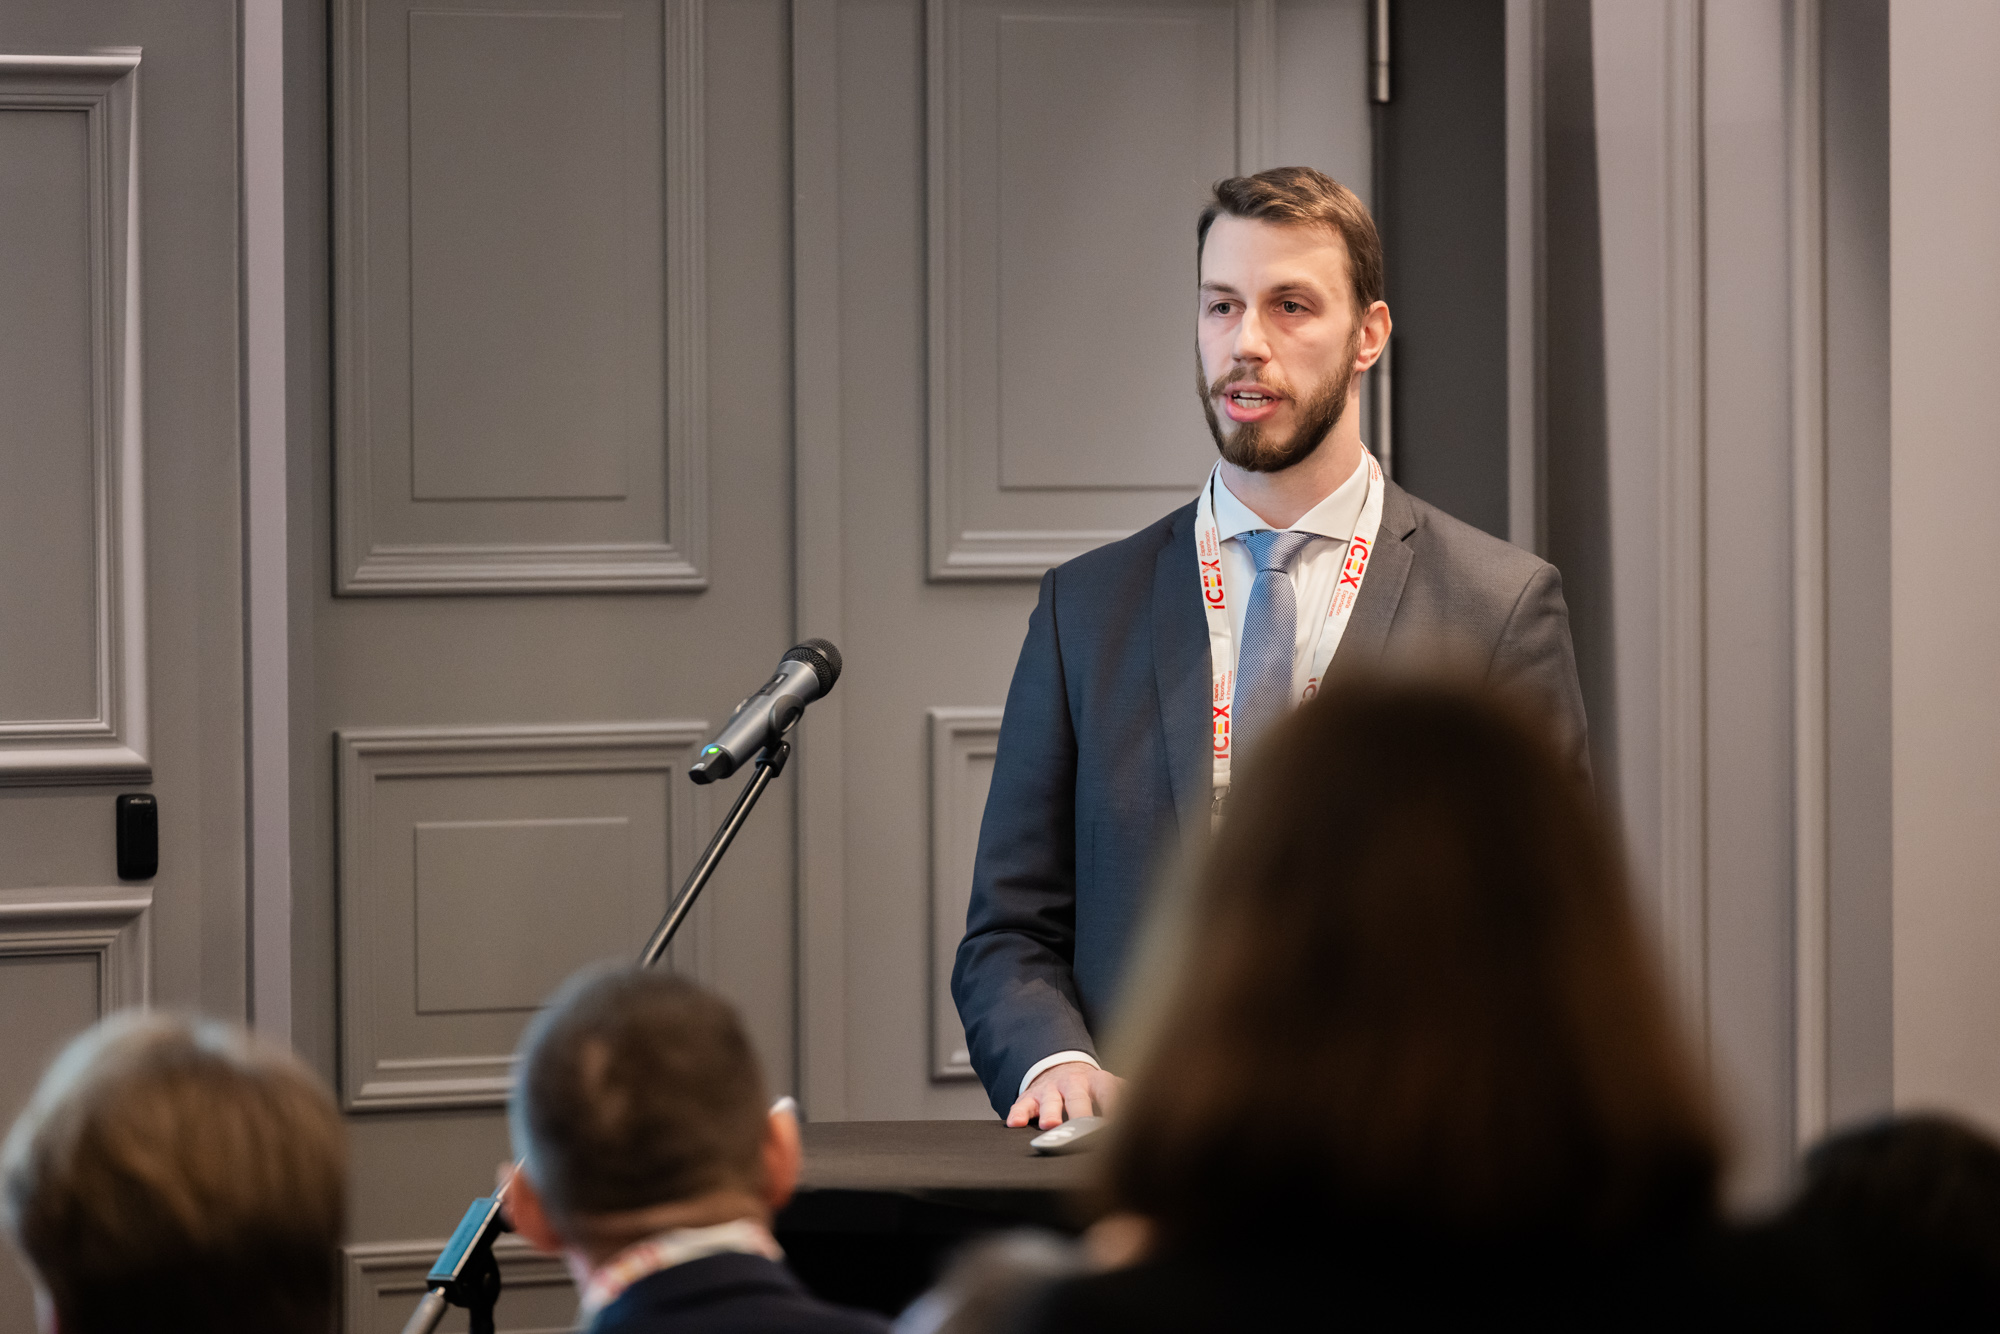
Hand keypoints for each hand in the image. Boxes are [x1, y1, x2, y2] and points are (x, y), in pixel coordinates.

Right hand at [1006, 1061, 1122, 1129]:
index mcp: (1099, 1082)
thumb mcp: (1112, 1089)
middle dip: (1080, 1114)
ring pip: (1050, 1101)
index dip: (1115, 1109)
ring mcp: (1051, 1089)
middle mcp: (1074, 1084)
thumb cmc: (1093, 1090)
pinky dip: (1018, 1113)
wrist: (1062, 1069)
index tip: (1120, 1127)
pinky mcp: (1031, 1096)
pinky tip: (1015, 1123)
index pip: (1109, 1094)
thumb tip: (1156, 1113)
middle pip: (1078, 1099)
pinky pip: (1022, 1104)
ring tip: (1051, 1125)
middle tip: (1083, 1128)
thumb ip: (1128, 1098)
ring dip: (1051, 1113)